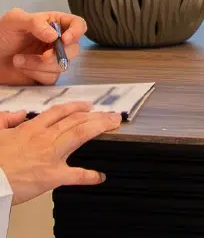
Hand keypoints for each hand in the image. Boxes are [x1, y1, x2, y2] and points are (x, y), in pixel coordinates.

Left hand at [0, 9, 85, 84]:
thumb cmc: (1, 34)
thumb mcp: (15, 20)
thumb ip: (36, 23)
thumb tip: (56, 36)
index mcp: (55, 24)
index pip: (78, 25)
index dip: (77, 32)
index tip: (64, 40)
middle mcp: (57, 41)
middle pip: (74, 49)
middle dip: (58, 54)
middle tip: (44, 56)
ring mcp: (52, 59)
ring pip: (63, 66)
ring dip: (40, 65)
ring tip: (18, 60)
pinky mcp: (44, 75)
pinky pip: (51, 78)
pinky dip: (35, 74)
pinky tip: (21, 67)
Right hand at [0, 102, 118, 204]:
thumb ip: (7, 119)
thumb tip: (19, 113)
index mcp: (31, 129)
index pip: (60, 112)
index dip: (77, 107)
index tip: (88, 105)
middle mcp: (45, 139)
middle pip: (76, 120)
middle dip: (96, 115)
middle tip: (111, 114)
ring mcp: (51, 156)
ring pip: (80, 135)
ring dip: (99, 127)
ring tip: (113, 124)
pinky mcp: (52, 176)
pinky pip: (75, 175)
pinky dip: (89, 176)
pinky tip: (100, 176)